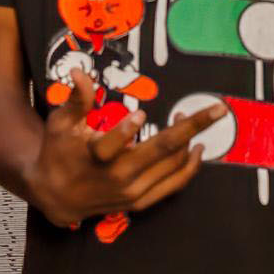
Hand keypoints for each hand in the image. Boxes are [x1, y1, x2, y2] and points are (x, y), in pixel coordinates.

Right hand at [25, 72, 221, 231]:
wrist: (56, 196)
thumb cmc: (58, 153)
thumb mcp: (60, 124)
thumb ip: (76, 99)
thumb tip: (80, 71)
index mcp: (95, 158)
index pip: (113, 143)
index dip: (127, 129)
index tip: (140, 114)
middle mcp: (118, 178)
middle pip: (162, 150)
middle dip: (193, 127)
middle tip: (218, 109)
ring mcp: (132, 192)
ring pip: (172, 165)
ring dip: (190, 140)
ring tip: (198, 119)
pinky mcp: (140, 202)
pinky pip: (173, 185)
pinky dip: (189, 168)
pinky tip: (198, 150)